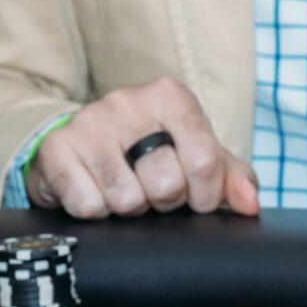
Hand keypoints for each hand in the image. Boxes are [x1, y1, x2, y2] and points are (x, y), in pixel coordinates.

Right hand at [23, 77, 259, 217]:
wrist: (82, 145)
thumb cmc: (150, 151)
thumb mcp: (197, 156)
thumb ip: (232, 177)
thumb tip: (251, 203)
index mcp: (171, 96)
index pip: (204, 161)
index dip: (205, 194)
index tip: (196, 198)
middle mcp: (128, 101)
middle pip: (166, 184)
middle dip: (165, 201)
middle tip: (153, 189)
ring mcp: (88, 122)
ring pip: (127, 199)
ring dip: (130, 207)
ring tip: (125, 187)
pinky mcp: (56, 148)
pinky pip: (89, 206)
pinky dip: (97, 210)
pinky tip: (96, 190)